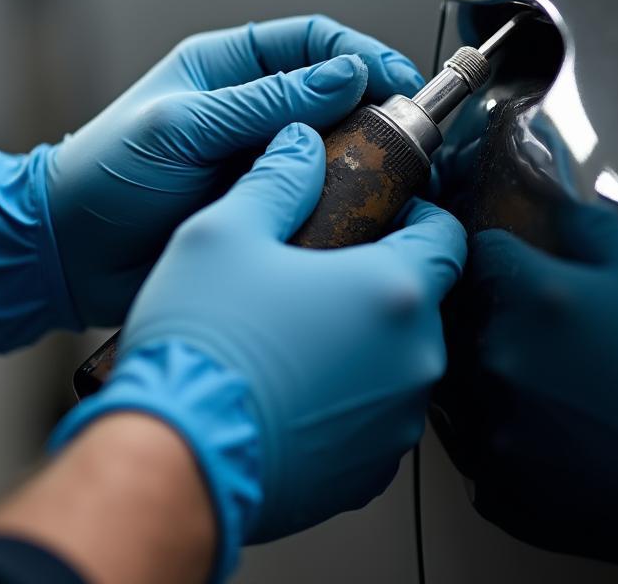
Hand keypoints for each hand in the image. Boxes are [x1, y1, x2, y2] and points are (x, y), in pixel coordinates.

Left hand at [0, 16, 425, 351]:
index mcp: (228, 67)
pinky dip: (344, 198)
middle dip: (375, 104)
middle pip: (333, 92)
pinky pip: (318, 193)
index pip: (311, 41)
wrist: (68, 256)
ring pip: (333, 146)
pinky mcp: (266, 203)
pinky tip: (362, 210)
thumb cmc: (105, 176)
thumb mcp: (183, 127)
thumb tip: (344, 74)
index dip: (361, 52)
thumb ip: (263, 100)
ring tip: (396, 172)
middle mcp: (253, 108)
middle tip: (407, 130)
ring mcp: (262, 158)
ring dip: (365, 155)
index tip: (399, 78)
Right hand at [52, 123, 465, 574]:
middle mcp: (413, 360)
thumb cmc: (202, 349)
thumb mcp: (226, 233)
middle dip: (381, 280)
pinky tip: (293, 388)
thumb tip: (300, 147)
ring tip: (300, 333)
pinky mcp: (368, 472)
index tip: (387, 214)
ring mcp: (395, 423)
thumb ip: (278, 179)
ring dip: (364, 341)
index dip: (418, 216)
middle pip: (421, 299)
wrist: (171, 463)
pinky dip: (347, 397)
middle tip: (324, 272)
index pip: (446, 236)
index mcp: (394, 292)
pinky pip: (374, 416)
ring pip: (398, 360)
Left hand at [462, 197, 617, 576]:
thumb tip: (562, 196)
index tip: (517, 265)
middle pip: (467, 316)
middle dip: (500, 317)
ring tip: (556, 391)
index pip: (481, 251)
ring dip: (497, 377)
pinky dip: (505, 435)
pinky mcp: (492, 483)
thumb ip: (594, 228)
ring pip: (465, 380)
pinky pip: (477, 443)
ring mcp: (490, 424)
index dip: (502, 254)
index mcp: (534, 296)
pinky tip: (552, 436)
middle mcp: (499, 355)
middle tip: (553, 339)